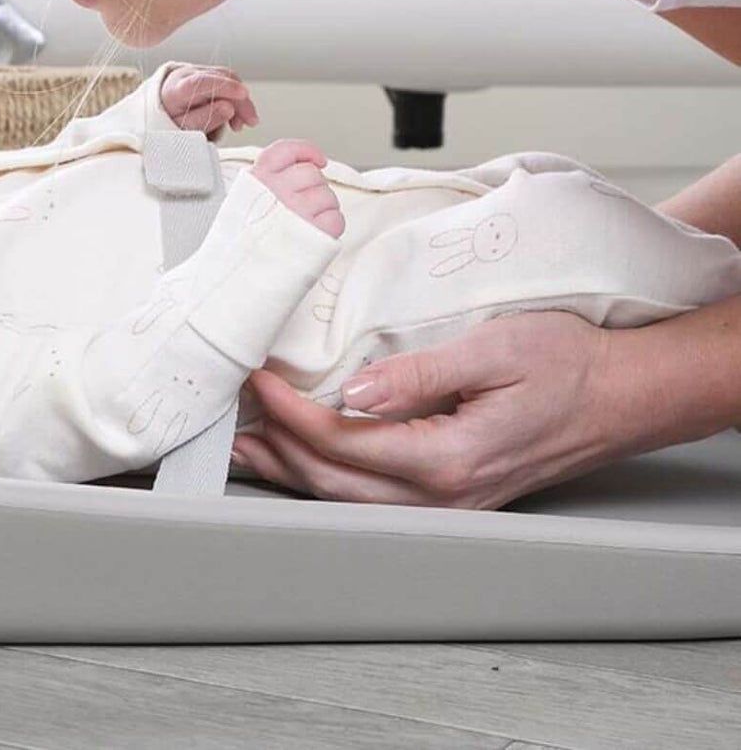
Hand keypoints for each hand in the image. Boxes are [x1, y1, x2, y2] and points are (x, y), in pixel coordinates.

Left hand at [160, 64, 257, 139]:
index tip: (243, 94)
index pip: (200, 82)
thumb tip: (228, 108)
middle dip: (240, 100)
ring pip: (227, 77)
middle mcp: (185, 75)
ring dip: (240, 100)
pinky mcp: (205, 73)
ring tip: (239, 124)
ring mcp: (195, 71)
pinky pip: (226, 80)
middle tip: (250, 122)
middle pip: (221, 78)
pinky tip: (236, 116)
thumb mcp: (181, 129)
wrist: (156, 109)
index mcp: (174, 89)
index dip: (224, 87)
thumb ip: (204, 119)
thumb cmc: (167, 121)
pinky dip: (236, 97)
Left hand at [231, 312, 635, 509]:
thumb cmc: (566, 363)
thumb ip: (420, 373)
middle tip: (230, 423)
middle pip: (334, 483)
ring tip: (249, 452)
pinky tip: (307, 462)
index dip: (289, 410)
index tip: (257, 378)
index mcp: (450, 457)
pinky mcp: (455, 494)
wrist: (622, 394)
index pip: (343, 441)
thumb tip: (354, 388)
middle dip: (275, 452)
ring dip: (294, 474)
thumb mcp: (494, 348)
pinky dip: (329, 480)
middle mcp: (446, 494)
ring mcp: (452, 503)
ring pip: (349, 500)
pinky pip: (374, 498)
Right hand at [250, 139, 344, 238]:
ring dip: (323, 209)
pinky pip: (336, 219)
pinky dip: (330, 227)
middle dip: (314, 188)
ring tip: (305, 224)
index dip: (307, 152)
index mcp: (257, 180)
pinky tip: (314, 235)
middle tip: (302, 206)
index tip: (318, 160)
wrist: (240, 276)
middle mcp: (277, 191)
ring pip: (328, 195)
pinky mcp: (315, 232)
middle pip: (312, 174)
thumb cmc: (244, 241)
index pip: (287, 150)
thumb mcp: (244, 201)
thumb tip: (305, 167)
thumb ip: (268, 180)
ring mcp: (297, 210)